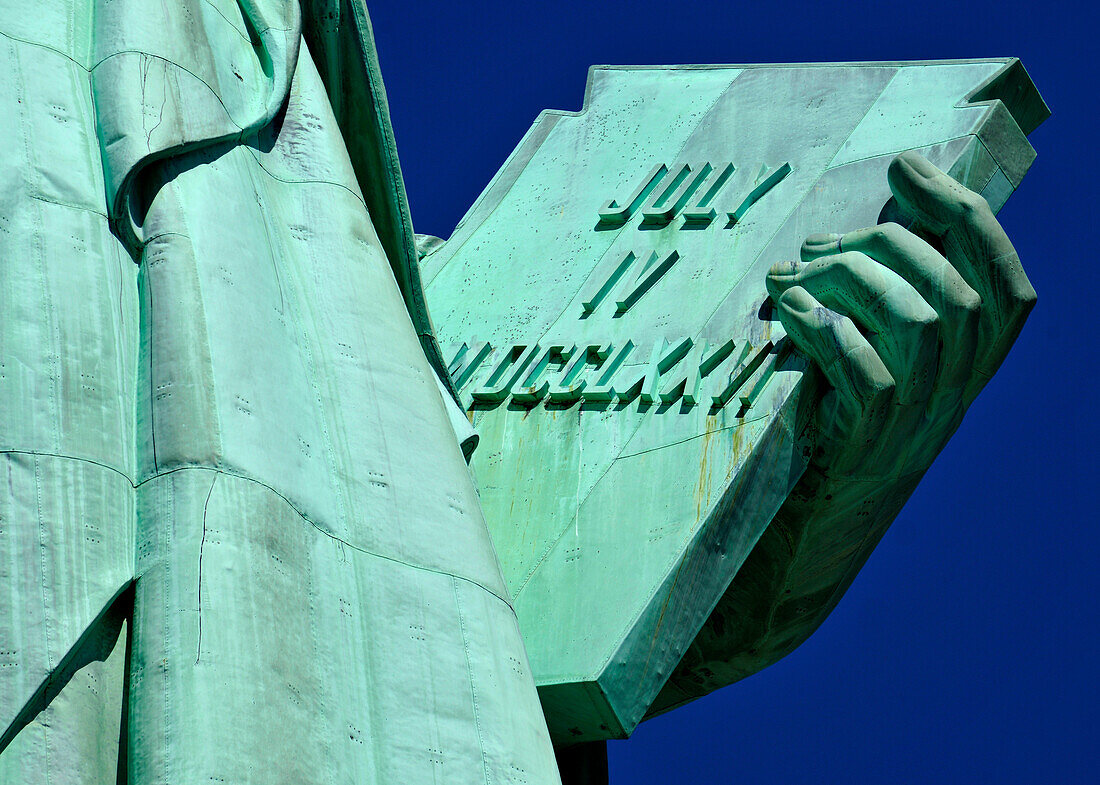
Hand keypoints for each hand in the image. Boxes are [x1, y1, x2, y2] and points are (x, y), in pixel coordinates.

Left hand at [766, 151, 1035, 479]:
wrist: (828, 500)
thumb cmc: (851, 405)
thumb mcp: (887, 347)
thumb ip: (897, 292)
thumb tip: (874, 215)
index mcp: (975, 358)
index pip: (1001, 277)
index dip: (958, 213)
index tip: (906, 166)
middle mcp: (960, 386)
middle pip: (954, 292)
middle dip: (882, 244)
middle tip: (813, 244)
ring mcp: (919, 416)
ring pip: (914, 323)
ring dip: (845, 281)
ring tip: (789, 276)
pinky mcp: (871, 438)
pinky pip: (863, 371)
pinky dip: (824, 329)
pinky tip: (787, 312)